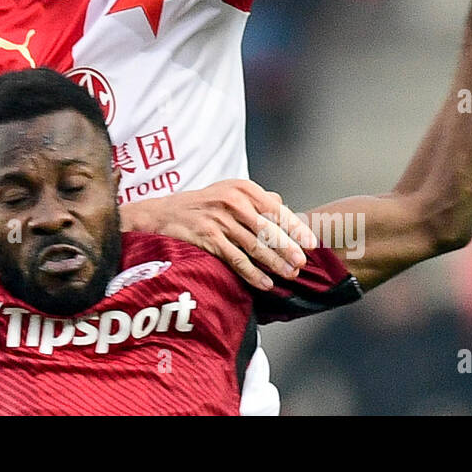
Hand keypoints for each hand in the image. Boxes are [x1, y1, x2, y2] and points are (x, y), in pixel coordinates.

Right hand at [121, 179, 317, 289]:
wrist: (161, 214)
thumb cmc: (200, 205)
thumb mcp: (228, 192)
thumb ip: (257, 200)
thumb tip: (286, 208)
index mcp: (243, 188)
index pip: (276, 209)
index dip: (295, 228)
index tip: (311, 244)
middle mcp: (232, 201)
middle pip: (268, 229)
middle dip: (288, 249)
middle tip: (301, 264)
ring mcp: (219, 219)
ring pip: (254, 245)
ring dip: (274, 263)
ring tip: (289, 275)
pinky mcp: (207, 237)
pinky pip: (236, 258)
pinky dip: (252, 273)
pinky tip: (265, 283)